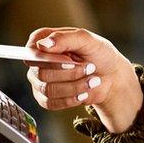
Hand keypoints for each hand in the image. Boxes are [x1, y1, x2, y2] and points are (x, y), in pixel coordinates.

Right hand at [25, 27, 142, 132]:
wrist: (111, 76)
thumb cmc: (99, 54)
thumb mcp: (88, 40)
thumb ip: (65, 39)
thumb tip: (42, 44)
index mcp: (44, 40)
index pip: (32, 50)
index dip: (48, 58)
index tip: (70, 59)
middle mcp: (39, 60)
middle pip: (41, 73)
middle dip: (70, 73)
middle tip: (89, 67)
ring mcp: (41, 80)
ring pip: (48, 89)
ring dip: (74, 86)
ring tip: (92, 80)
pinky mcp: (47, 97)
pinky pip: (50, 103)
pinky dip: (70, 99)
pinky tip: (83, 93)